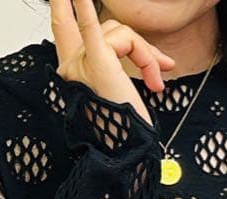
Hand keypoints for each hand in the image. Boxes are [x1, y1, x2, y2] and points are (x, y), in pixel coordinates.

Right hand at [49, 0, 174, 126]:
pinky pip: (94, 30)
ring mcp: (80, 65)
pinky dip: (86, 9)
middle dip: (139, 45)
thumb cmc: (123, 132)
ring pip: (120, 33)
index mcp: (73, 73)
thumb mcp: (120, 92)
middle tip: (164, 66)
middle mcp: (71, 67)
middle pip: (108, 29)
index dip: (63, 8)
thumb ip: (120, 65)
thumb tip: (150, 57)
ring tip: (156, 82)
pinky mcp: (96, 65)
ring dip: (146, 54)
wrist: (125, 155)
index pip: (65, 29)